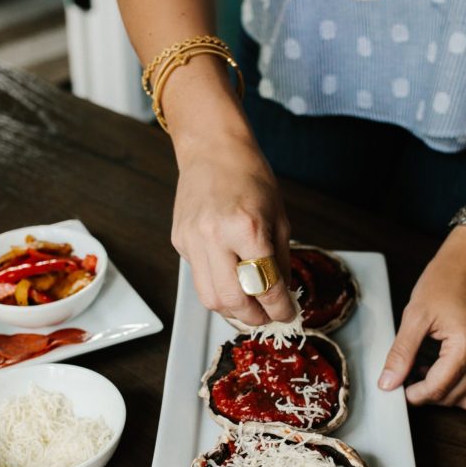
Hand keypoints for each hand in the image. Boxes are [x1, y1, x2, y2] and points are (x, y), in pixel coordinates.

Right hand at [172, 132, 294, 326]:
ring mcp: (191, 240)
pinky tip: (230, 276)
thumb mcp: (279, 218)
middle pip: (232, 300)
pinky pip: (198, 276)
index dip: (279, 307)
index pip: (265, 284)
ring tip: (249, 307)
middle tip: (267, 316)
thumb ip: (281, 260)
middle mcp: (214, 236)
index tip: (287, 314)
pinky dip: (217, 284)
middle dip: (253, 317)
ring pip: (209, 297)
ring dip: (231, 310)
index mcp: (246, 227)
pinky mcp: (179, 241)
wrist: (213, 150)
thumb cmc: (250, 177)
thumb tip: (283, 295)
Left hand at [378, 227, 465, 410]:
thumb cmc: (444, 280)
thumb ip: (401, 353)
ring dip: (452, 396)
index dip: (414, 395)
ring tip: (432, 375)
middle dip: (429, 394)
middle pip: (455, 397)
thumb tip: (388, 383)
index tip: (399, 389)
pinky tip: (462, 380)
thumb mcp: (415, 315)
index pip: (438, 389)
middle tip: (410, 378)